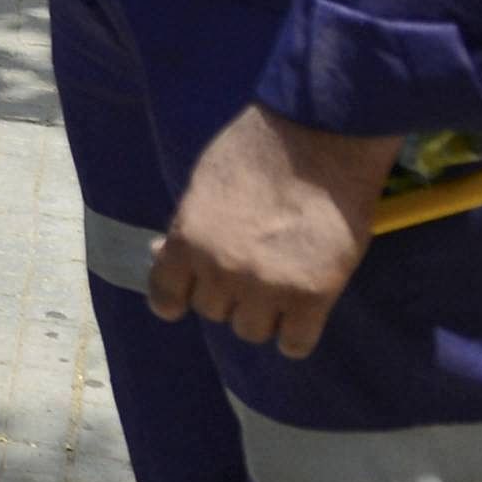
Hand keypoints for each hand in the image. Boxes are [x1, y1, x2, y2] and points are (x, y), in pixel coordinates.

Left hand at [148, 108, 394, 358]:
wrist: (320, 138)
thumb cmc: (257, 150)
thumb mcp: (203, 184)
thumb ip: (186, 227)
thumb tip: (161, 254)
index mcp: (187, 240)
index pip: (165, 297)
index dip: (176, 298)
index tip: (188, 296)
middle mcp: (221, 270)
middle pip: (212, 312)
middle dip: (228, 295)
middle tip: (251, 270)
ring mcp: (267, 287)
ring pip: (251, 331)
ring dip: (263, 314)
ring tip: (280, 287)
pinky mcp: (313, 296)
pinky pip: (295, 343)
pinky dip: (297, 333)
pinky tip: (303, 313)